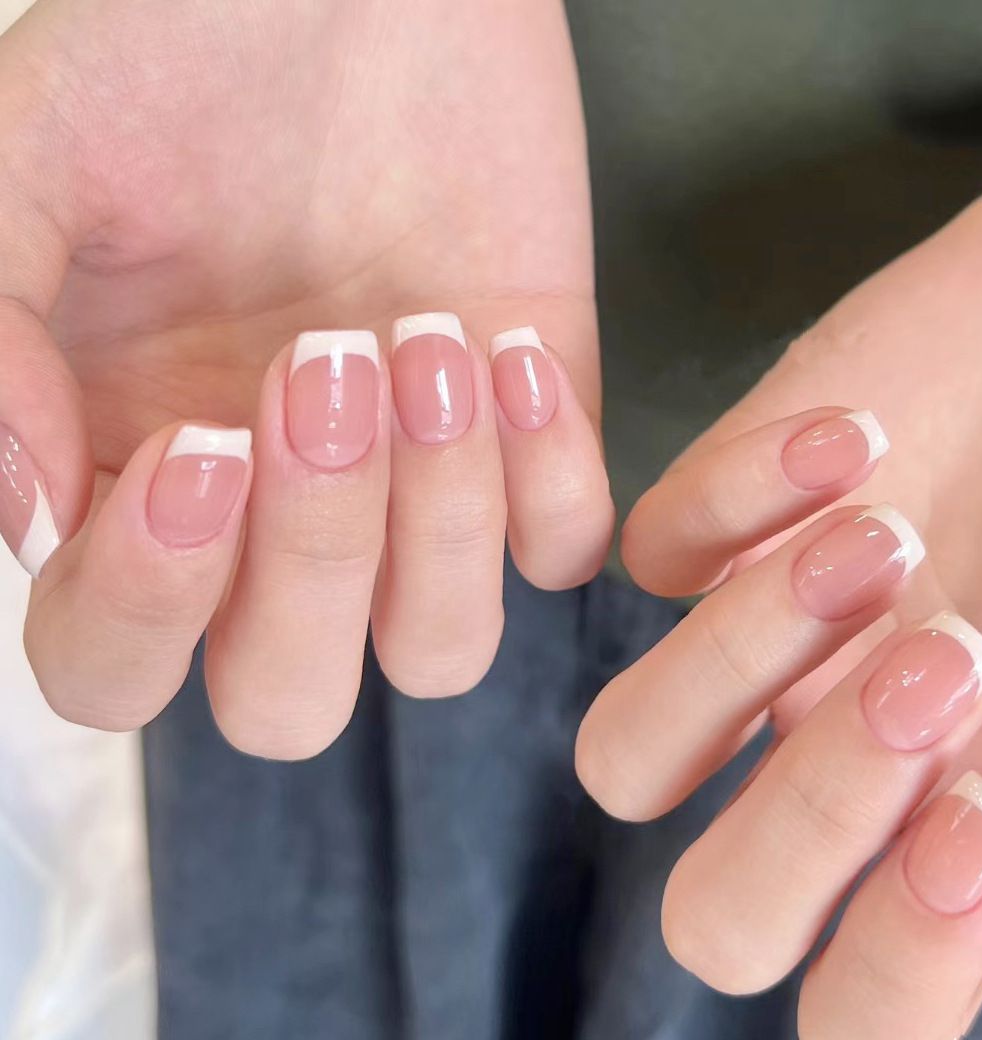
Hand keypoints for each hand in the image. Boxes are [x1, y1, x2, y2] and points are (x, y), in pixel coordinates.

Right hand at [0, 0, 611, 757]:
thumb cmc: (192, 50)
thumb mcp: (34, 161)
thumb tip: (24, 516)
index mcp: (138, 486)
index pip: (115, 663)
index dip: (149, 601)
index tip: (199, 444)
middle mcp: (276, 525)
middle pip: (289, 698)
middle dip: (314, 566)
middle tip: (325, 371)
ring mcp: (412, 498)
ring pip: (439, 651)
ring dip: (441, 526)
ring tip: (432, 344)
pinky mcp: (529, 444)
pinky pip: (562, 548)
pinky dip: (548, 474)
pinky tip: (509, 346)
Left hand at [576, 182, 981, 1037]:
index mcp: (945, 834)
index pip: (860, 1004)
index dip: (905, 955)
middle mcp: (826, 769)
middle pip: (713, 920)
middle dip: (818, 816)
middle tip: (943, 672)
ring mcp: (747, 656)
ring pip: (627, 754)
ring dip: (743, 659)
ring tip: (889, 546)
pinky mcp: (700, 528)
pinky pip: (651, 547)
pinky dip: (736, 495)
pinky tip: (856, 440)